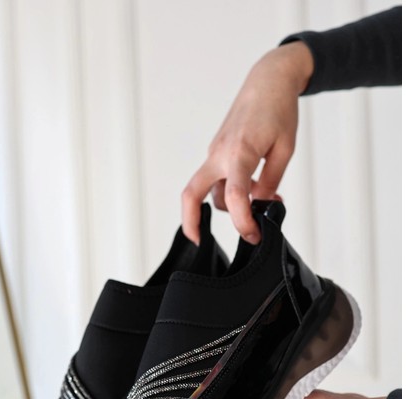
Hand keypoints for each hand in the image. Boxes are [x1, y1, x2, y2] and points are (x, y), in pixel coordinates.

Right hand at [182, 41, 313, 244]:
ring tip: (262, 202)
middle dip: (191, 221)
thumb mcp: (285, 149)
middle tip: (199, 241)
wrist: (268, 80)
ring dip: (230, 204)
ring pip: (211, 190)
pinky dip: (232, 190)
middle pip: (192, 193)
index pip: (233, 196)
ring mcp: (215, 152)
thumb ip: (270, 181)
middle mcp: (219, 154)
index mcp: (239, 152)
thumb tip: (260, 205)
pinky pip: (219, 178)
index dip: (242, 221)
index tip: (253, 234)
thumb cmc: (279, 109)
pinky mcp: (218, 151)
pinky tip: (255, 188)